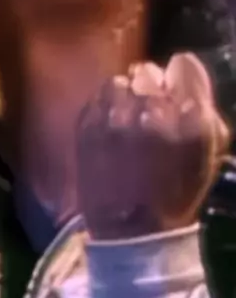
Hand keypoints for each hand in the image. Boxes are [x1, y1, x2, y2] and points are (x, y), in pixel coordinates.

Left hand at [75, 53, 229, 239]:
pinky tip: (112, 125)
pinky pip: (98, 96)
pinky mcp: (88, 126)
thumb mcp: (208, 154)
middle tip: (149, 110)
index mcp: (191, 121)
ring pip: (121, 81)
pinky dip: (106, 105)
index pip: (183, 67)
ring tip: (127, 118)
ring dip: (126, 95)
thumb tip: (185, 66)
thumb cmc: (176, 194)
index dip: (180, 76)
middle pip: (149, 72)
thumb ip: (203, 106)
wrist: (131, 231)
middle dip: (151, 87)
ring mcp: (116, 118)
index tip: (176, 88)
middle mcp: (153, 113)